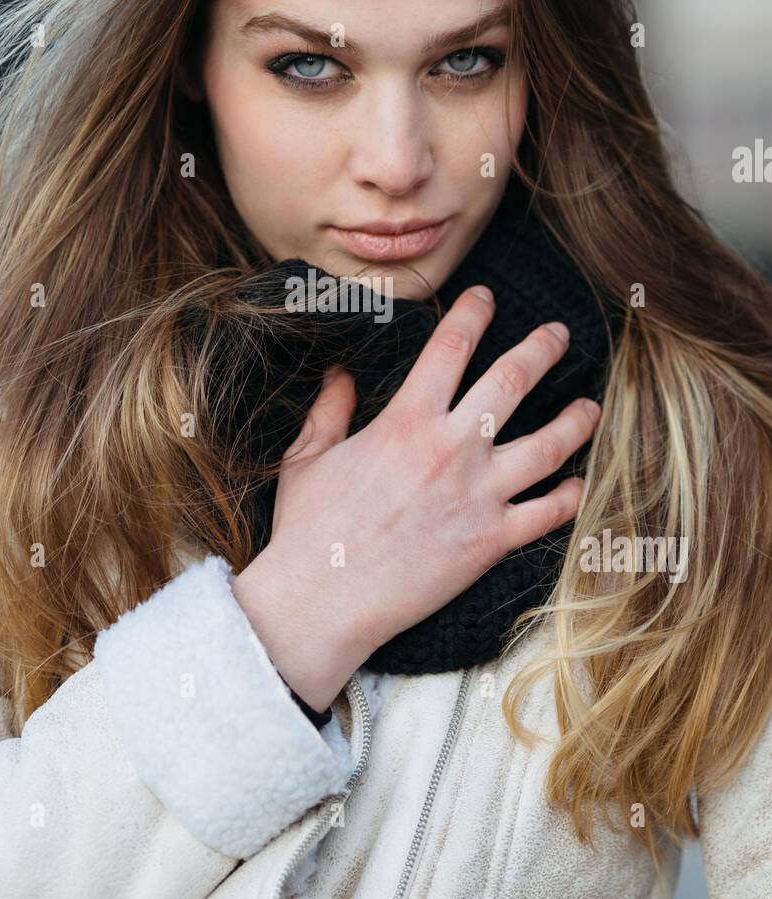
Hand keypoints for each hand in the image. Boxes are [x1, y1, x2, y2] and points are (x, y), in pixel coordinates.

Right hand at [232, 286, 600, 708]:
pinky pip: (547, 512)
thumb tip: (339, 373)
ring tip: (591, 407)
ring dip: (576, 420)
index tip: (486, 298)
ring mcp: (478, 494)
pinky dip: (569, 496)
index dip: (472, 314)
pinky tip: (578, 484)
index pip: (451, 347)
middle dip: (542, 348)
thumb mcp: (307, 457)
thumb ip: (329, 409)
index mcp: (406, 421)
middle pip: (513, 380)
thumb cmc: (307, 530)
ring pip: (548, 445)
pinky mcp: (491, 540)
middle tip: (559, 334)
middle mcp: (452, 448)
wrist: (322, 601)